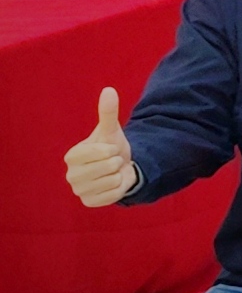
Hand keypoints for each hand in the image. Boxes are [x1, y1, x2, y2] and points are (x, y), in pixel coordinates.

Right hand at [64, 88, 135, 206]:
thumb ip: (108, 112)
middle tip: (112, 162)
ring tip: (111, 172)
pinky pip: (113, 195)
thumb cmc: (111, 147)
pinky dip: (119, 189)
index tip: (109, 149)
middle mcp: (70, 175)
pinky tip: (112, 184)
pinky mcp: (89, 203)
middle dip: (116, 162)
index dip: (110, 149)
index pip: (99, 152)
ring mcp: (79, 190)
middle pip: (107, 166)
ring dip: (118, 175)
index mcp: (72, 156)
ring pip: (111, 181)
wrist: (119, 168)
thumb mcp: (111, 130)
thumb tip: (108, 90)